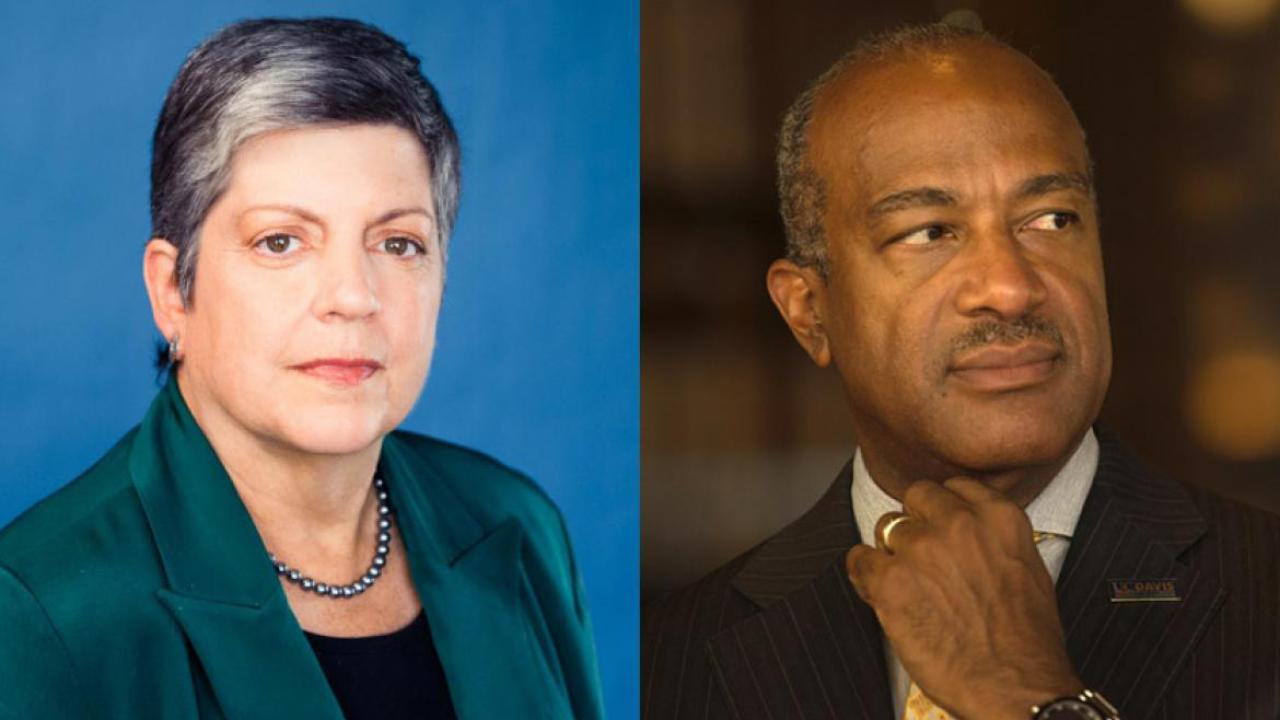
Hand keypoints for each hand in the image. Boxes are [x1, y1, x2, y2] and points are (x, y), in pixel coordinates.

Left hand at [845, 478, 1082, 719]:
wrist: (1017, 687)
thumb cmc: (1026, 641)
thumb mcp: (1027, 569)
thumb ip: (993, 539)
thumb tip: (967, 533)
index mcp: (998, 517)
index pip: (954, 486)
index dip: (943, 509)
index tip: (939, 525)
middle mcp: (959, 523)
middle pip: (916, 497)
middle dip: (916, 523)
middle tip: (920, 556)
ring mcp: (922, 548)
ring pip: (886, 526)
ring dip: (892, 552)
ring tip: (905, 584)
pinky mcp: (891, 580)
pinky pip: (860, 559)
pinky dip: (865, 575)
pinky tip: (880, 594)